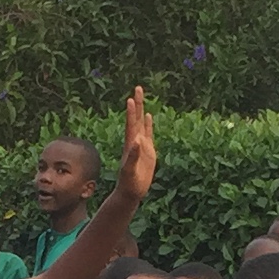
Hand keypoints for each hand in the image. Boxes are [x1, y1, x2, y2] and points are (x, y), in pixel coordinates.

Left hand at [114, 85, 157, 201]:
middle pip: (136, 118)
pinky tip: (149, 116)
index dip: (131, 112)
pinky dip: (148, 124)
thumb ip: (134, 155)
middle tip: (137, 88)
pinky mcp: (148, 150)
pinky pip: (148, 133)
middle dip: (137, 103)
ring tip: (140, 97)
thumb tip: (138, 140)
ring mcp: (142, 145)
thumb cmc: (129, 182)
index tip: (131, 99)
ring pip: (142, 123)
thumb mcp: (131, 169)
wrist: (131, 190)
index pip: (131, 124)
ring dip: (141, 110)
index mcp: (130, 144)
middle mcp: (135, 141)